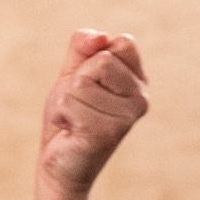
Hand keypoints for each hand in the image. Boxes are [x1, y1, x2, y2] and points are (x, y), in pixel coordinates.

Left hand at [38, 29, 148, 195]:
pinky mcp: (107, 133)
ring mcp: (127, 118)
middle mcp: (141, 99)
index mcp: (139, 81)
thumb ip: (84, 46)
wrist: (59, 162)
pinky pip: (71, 102)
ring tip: (74, 119)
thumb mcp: (74, 72)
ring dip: (66, 100)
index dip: (94, 58)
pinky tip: (72, 131)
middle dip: (77, 80)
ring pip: (82, 82)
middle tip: (79, 105)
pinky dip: (62, 114)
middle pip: (102, 60)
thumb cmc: (69, 115)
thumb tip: (101, 37)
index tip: (90, 83)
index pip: (122, 44)